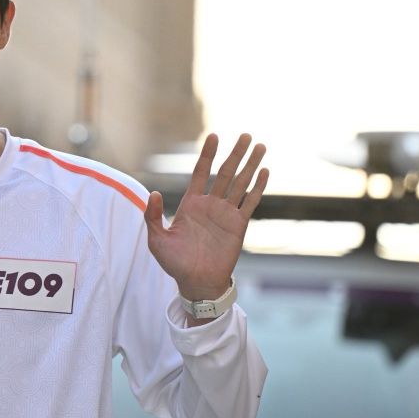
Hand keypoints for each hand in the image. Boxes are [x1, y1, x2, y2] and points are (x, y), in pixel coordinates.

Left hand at [144, 133, 268, 300]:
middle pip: (225, 173)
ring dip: (251, 165)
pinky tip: (265, 172)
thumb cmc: (174, 262)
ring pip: (241, 183)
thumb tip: (154, 193)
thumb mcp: (157, 239)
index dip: (207, 154)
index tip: (214, 136)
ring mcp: (226, 214)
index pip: (201, 172)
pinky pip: (250, 203)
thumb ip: (154, 216)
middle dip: (235, 154)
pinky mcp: (239, 226)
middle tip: (245, 135)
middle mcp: (210, 204)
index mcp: (191, 204)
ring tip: (260, 146)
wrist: (196, 282)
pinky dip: (258, 187)